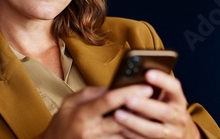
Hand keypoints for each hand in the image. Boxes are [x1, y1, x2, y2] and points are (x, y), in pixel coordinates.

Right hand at [36, 85, 152, 138]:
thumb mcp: (70, 103)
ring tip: (155, 114)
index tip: (146, 86)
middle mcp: (91, 132)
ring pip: (126, 135)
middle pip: (122, 120)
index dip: (128, 93)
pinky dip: (133, 136)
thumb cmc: (62, 123)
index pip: (108, 101)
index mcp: (82, 115)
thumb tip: (113, 87)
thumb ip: (91, 94)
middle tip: (158, 100)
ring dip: (141, 125)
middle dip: (141, 110)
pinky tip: (143, 128)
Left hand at [111, 70, 200, 138]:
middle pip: (164, 111)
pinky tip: (120, 128)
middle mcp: (179, 118)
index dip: (162, 80)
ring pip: (154, 130)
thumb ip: (154, 88)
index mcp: (178, 100)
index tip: (147, 73)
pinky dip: (132, 135)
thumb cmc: (166, 108)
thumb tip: (132, 74)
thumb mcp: (166, 97)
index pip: (174, 88)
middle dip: (145, 105)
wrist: (183, 134)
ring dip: (135, 122)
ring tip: (117, 114)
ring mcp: (172, 133)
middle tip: (128, 99)